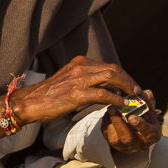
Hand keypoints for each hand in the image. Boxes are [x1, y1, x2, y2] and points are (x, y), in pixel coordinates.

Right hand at [10, 56, 139, 124]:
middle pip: (113, 69)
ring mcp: (80, 79)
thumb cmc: (49, 95)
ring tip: (134, 96)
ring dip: (126, 87)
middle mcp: (81, 67)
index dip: (123, 75)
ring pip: (111, 78)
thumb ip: (87, 80)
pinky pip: (103, 94)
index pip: (108, 66)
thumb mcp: (70, 81)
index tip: (131, 84)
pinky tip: (122, 104)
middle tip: (137, 90)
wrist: (30, 103)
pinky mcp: (78, 94)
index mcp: (80, 62)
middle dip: (128, 80)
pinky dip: (116, 99)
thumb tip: (106, 88)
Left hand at [102, 89, 161, 153]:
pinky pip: (107, 136)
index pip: (149, 133)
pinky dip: (106, 123)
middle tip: (114, 108)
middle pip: (128, 138)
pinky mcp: (114, 145)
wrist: (137, 126)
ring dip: (111, 123)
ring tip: (110, 109)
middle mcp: (139, 144)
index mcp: (152, 135)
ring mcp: (126, 146)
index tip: (132, 116)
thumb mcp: (150, 108)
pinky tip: (108, 113)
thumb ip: (148, 100)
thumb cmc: (146, 117)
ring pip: (115, 140)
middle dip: (120, 123)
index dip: (141, 125)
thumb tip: (145, 93)